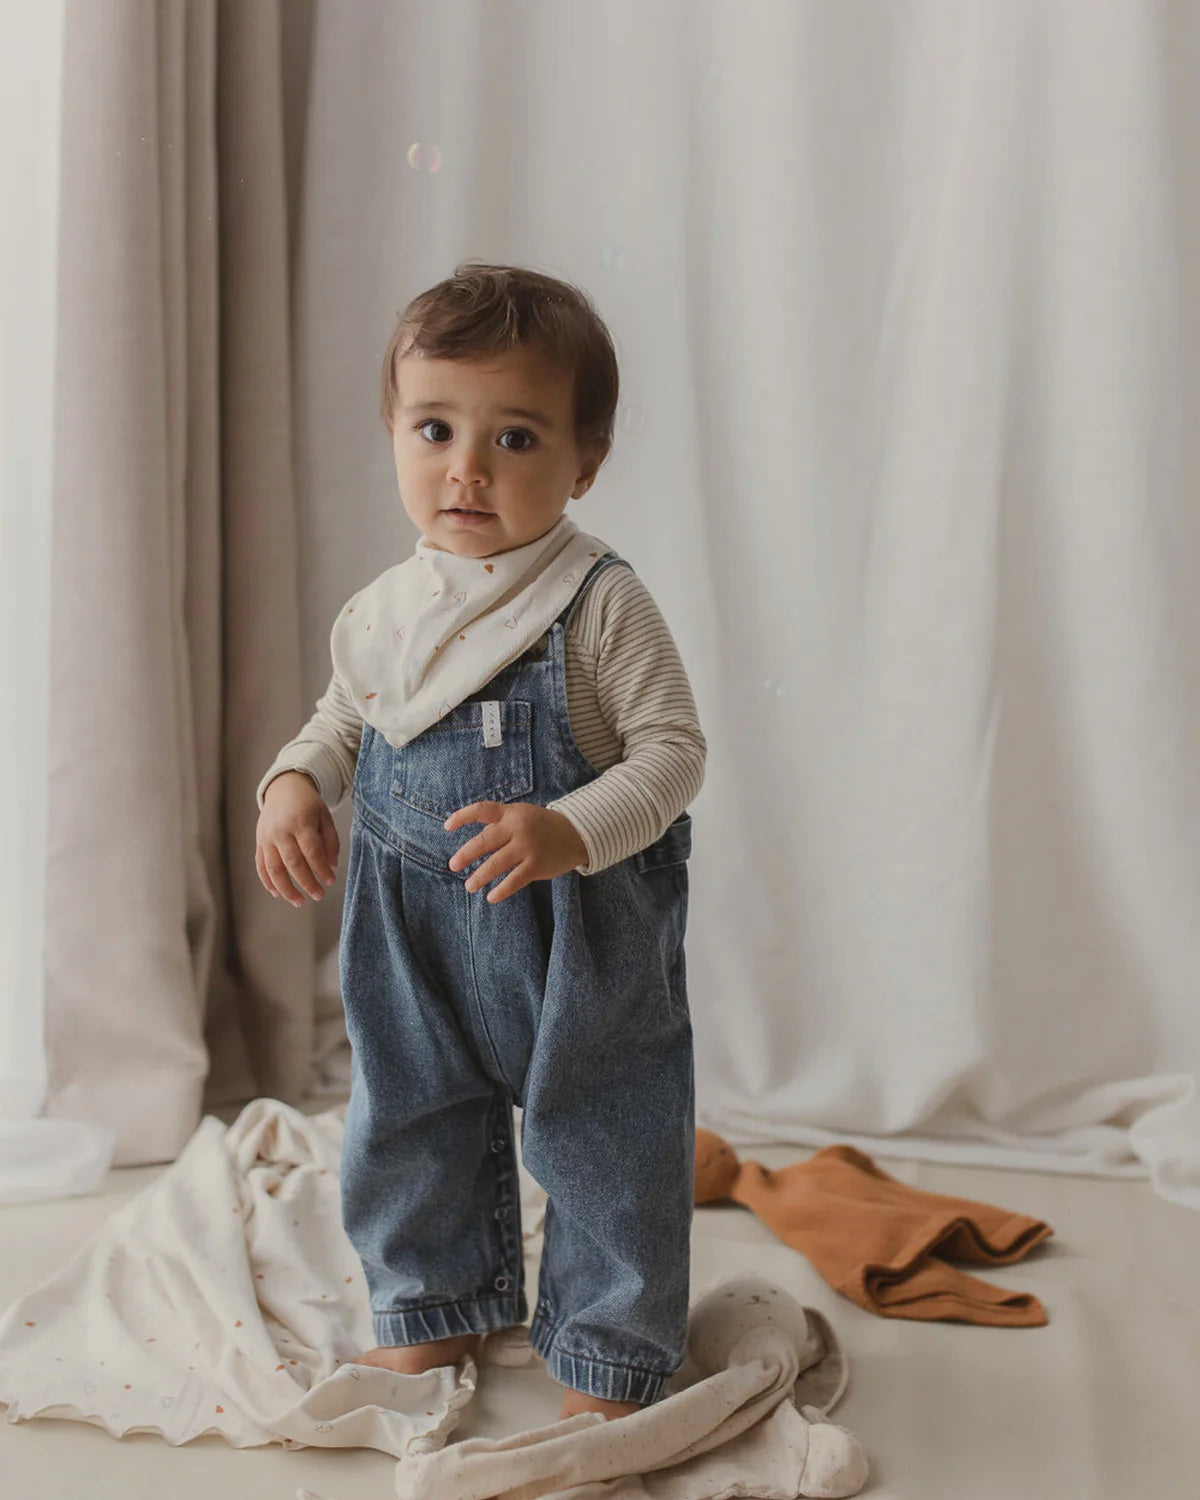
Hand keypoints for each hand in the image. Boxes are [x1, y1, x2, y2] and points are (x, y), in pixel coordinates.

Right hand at [256, 771, 339, 906]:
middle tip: (319, 895)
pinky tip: (277, 893)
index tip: (331, 881)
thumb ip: (331, 840)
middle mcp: (281, 831)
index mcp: (300, 822)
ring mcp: (267, 837)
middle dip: (306, 882)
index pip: (312, 851)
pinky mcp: (259, 842)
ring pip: (273, 868)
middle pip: (293, 862)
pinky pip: (261, 865)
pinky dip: (268, 881)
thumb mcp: (325, 817)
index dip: (321, 869)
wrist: (283, 788)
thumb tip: (332, 866)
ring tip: (298, 901)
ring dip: (286, 888)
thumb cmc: (309, 805)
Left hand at [444, 801, 587, 902]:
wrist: (575, 833)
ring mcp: (527, 848)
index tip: (446, 826)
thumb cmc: (541, 826)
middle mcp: (517, 828)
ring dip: (480, 876)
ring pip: (496, 864)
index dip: (462, 817)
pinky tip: (491, 896)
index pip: (482, 810)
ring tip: (469, 886)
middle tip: (453, 865)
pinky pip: (514, 880)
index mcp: (511, 813)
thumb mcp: (521, 815)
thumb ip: (499, 825)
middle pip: (485, 841)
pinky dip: (501, 890)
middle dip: (466, 854)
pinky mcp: (536, 865)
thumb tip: (474, 844)